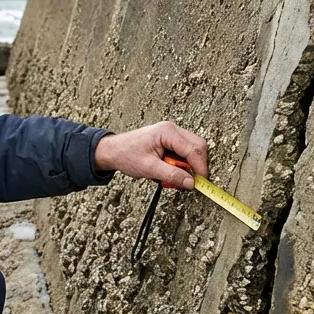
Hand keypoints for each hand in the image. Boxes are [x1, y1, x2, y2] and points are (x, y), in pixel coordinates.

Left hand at [94, 121, 208, 189]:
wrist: (112, 151)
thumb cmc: (125, 155)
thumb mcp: (148, 168)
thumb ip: (171, 175)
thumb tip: (190, 183)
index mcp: (167, 132)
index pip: (193, 149)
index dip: (200, 168)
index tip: (201, 183)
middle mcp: (172, 130)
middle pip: (198, 147)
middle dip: (197, 166)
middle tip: (189, 182)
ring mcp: (172, 135)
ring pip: (193, 150)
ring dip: (188, 166)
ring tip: (172, 177)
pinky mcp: (170, 142)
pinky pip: (184, 153)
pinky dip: (182, 165)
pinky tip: (169, 172)